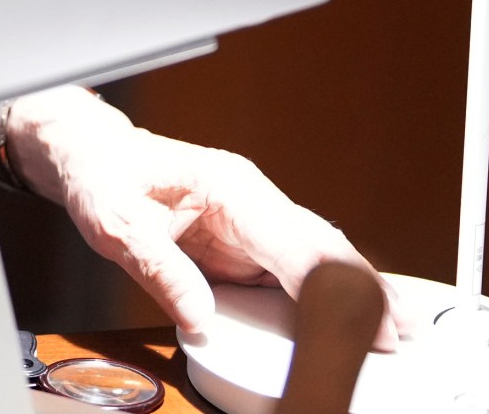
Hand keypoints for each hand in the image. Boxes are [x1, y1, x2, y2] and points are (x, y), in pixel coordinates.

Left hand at [5, 86, 399, 350]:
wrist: (87, 154)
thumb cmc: (102, 174)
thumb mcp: (115, 222)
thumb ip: (159, 269)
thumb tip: (199, 317)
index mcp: (230, 187)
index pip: (298, 245)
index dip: (334, 291)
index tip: (365, 323)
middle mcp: (252, 199)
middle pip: (324, 248)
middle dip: (366, 292)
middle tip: (400, 334)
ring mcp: (252, 218)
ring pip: (318, 256)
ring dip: (354, 294)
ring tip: (392, 331)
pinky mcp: (244, 238)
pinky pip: (295, 267)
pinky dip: (325, 293)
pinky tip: (347, 318)